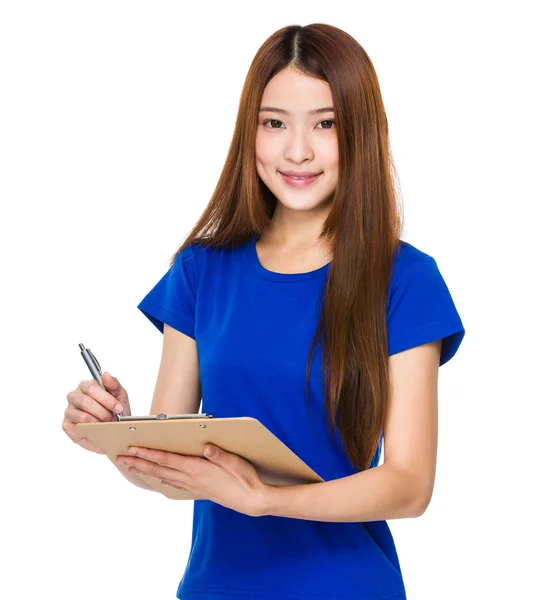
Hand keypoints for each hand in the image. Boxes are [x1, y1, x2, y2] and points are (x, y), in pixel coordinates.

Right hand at [63, 372, 131, 453]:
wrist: (114, 430)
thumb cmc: (115, 411)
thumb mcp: (120, 396)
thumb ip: (114, 384)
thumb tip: (105, 375)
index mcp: (86, 386)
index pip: (91, 387)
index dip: (106, 399)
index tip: (118, 408)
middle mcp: (75, 396)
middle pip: (84, 401)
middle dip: (103, 412)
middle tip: (113, 419)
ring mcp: (69, 411)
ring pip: (82, 416)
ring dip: (98, 422)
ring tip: (107, 424)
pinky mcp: (67, 425)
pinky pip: (79, 427)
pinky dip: (92, 430)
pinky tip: (98, 429)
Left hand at [116, 444, 270, 516]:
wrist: (252, 501)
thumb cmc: (245, 479)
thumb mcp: (236, 462)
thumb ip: (220, 455)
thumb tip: (206, 446)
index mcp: (197, 469)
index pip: (167, 460)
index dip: (149, 454)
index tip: (133, 449)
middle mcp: (191, 478)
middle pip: (160, 469)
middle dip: (139, 463)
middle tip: (121, 458)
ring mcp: (194, 486)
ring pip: (164, 477)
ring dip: (147, 472)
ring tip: (132, 467)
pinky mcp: (199, 490)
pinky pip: (175, 484)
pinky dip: (163, 480)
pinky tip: (159, 480)